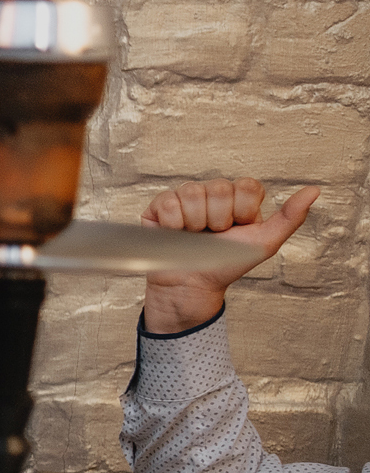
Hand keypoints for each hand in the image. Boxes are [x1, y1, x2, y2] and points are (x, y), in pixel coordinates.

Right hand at [141, 178, 319, 332]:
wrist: (192, 287)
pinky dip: (173, 224)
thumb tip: (314, 191)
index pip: (245, 185)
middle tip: (213, 236)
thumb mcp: (263, 244)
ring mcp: (184, 198)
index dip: (242, 210)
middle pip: (218, 188)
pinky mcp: (159, 206)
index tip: (237, 228)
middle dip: (217, 219)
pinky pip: (168, 202)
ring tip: (194, 237)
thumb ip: (290, 217)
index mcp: (237, 197)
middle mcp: (211, 192)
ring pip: (192, 194)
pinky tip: (176, 234)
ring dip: (195, 223)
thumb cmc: (224, 266)